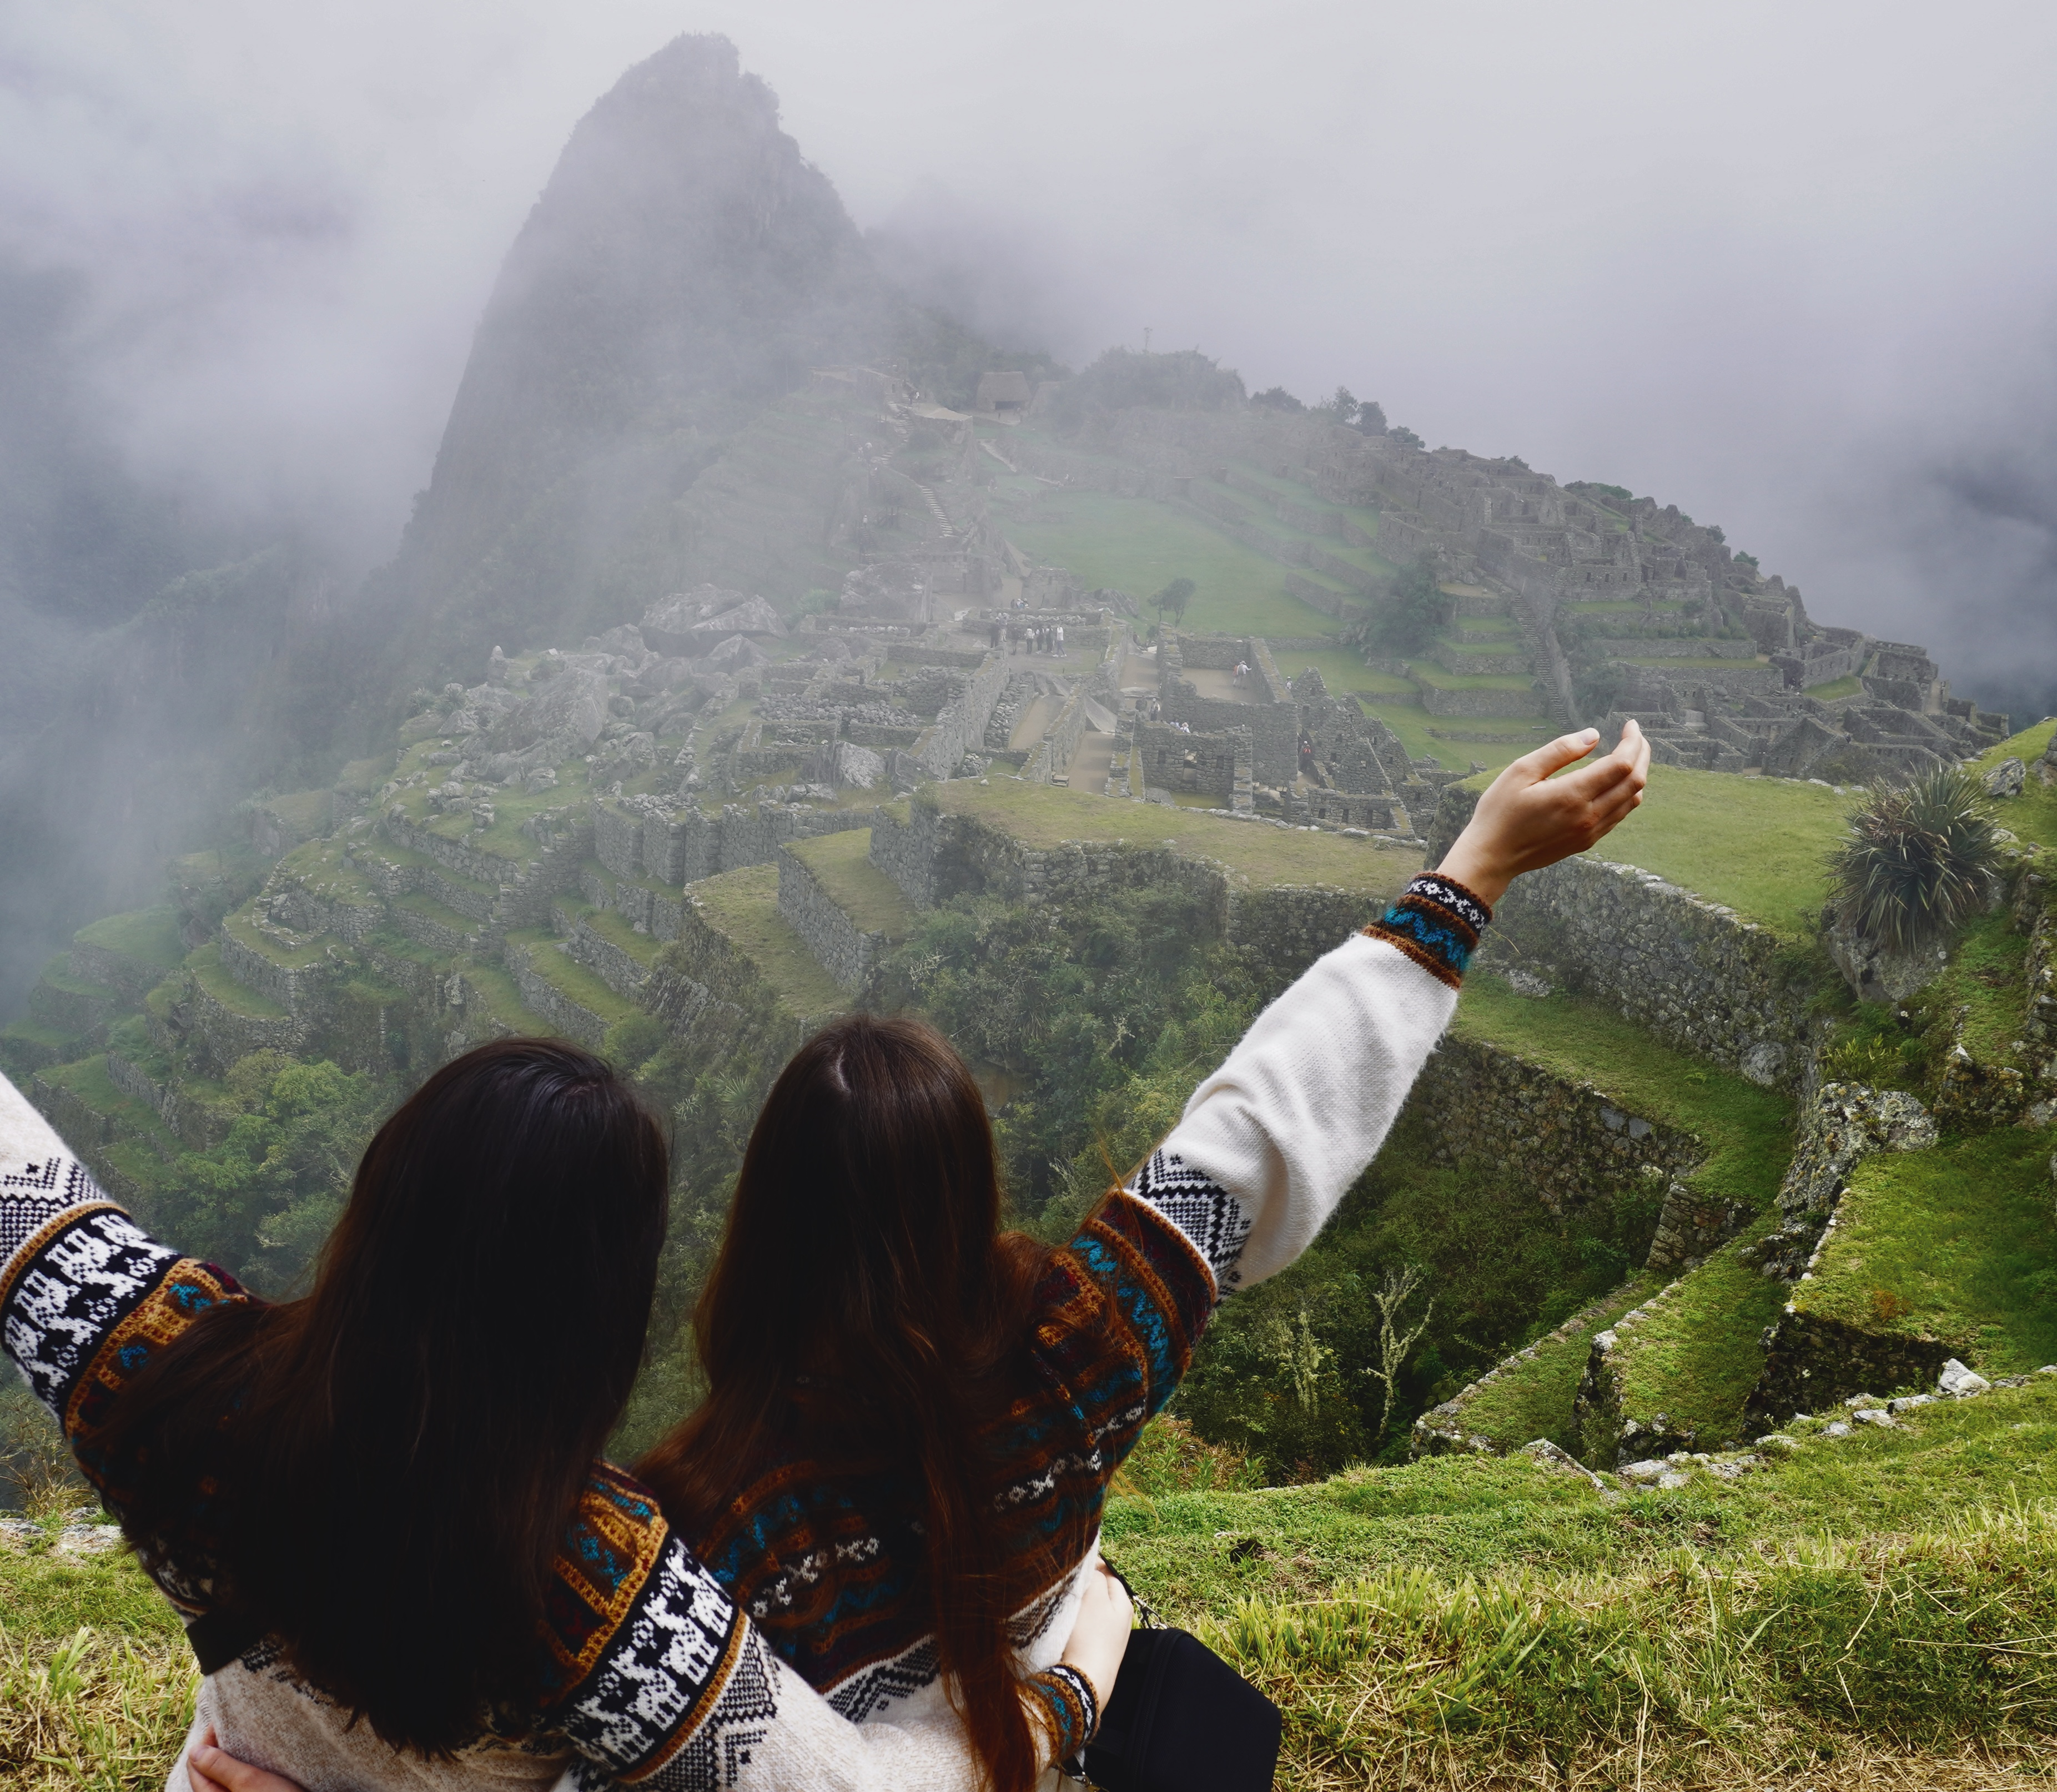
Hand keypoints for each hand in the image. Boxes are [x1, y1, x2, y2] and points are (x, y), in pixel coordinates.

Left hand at [186, 1729, 306, 1791]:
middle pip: (208, 1771)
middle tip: (234, 1725)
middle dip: (218, 1747)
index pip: (196, 1766)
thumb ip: (220, 1767)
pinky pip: (236, 1781)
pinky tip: (255, 1758)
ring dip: (231, 1756)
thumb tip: (195, 1751)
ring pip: (223, 1775)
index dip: (206, 1741)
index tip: (223, 1720)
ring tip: (245, 1738)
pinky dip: (242, 1766)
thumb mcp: (248, 1781)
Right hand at [1060, 1561, 1134, 1710]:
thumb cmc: (1089, 1635)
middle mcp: (1121, 1621)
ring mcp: (1110, 1639)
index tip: (1071, 1565)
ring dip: (1078, 1606)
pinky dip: (1076, 1624)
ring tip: (1064, 1607)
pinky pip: (1086, 1629)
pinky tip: (1066, 1627)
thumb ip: (1095, 1575)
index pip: (1108, 1572)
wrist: (1084, 1682)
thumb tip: (1093, 1566)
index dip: (1090, 1565)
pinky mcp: (1096, 1653)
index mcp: (1124, 1603)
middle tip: (1065, 1586)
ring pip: (1091, 1611)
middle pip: (1100, 1593)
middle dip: (1084, 1587)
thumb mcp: (1094, 1596)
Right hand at [1436, 720, 1650, 907]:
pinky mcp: (1587, 841)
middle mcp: (1589, 816)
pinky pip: (1619, 815)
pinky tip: (1616, 783)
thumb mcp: (1521, 771)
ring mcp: (1590, 832)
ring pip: (1632, 800)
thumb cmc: (1500, 812)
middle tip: (1635, 736)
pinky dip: (1627, 794)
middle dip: (1641, 754)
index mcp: (1573, 795)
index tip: (1629, 725)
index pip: (1621, 765)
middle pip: (1634, 781)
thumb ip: (1559, 751)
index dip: (1632, 741)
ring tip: (1630, 755)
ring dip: (1637, 774)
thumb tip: (1593, 735)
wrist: (1492, 857)